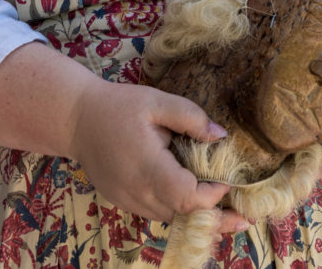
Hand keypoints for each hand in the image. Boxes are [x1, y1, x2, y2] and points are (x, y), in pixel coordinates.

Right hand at [69, 77, 250, 229]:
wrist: (77, 119)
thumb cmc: (118, 106)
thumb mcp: (156, 101)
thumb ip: (190, 117)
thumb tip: (221, 136)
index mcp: (148, 168)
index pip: (187, 197)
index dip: (212, 195)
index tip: (229, 182)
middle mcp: (138, 193)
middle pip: (183, 216)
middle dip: (215, 217)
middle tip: (244, 219)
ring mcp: (129, 201)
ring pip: (169, 217)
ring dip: (195, 215)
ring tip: (225, 213)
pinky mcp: (123, 202)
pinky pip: (155, 212)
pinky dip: (175, 209)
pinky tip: (191, 200)